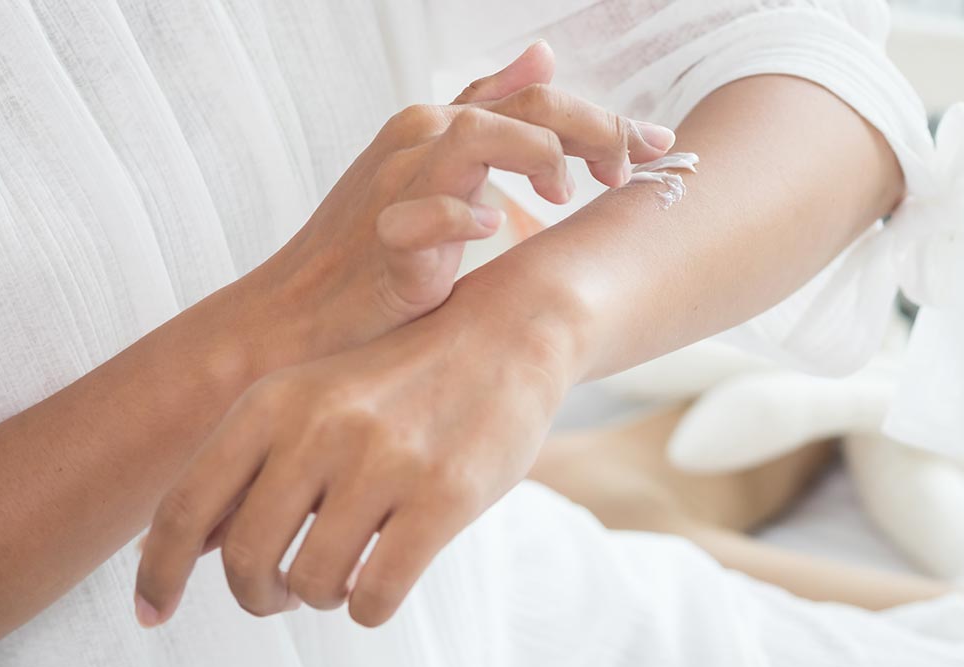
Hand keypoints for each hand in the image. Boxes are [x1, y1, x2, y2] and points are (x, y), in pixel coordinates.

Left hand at [135, 292, 572, 626]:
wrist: (507, 333)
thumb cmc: (400, 377)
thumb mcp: (311, 396)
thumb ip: (249, 464)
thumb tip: (186, 549)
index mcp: (274, 400)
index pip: (186, 506)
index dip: (156, 573)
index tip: (152, 613)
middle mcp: (320, 427)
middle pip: (244, 560)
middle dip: (256, 595)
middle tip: (279, 593)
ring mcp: (384, 461)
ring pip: (312, 584)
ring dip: (320, 596)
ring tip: (344, 571)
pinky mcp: (444, 497)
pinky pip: (375, 596)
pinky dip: (369, 606)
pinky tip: (382, 578)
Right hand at [235, 40, 675, 365]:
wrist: (305, 313)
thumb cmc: (374, 248)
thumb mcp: (440, 169)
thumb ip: (490, 114)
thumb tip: (543, 56)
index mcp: (440, 126)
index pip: (536, 100)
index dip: (603, 119)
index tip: (659, 147)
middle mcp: (421, 140)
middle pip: (523, 109)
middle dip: (594, 129)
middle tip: (637, 166)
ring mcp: (398, 185)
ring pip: (476, 138)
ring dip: (537, 156)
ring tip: (570, 192)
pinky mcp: (384, 240)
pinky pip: (425, 215)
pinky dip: (462, 217)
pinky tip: (493, 227)